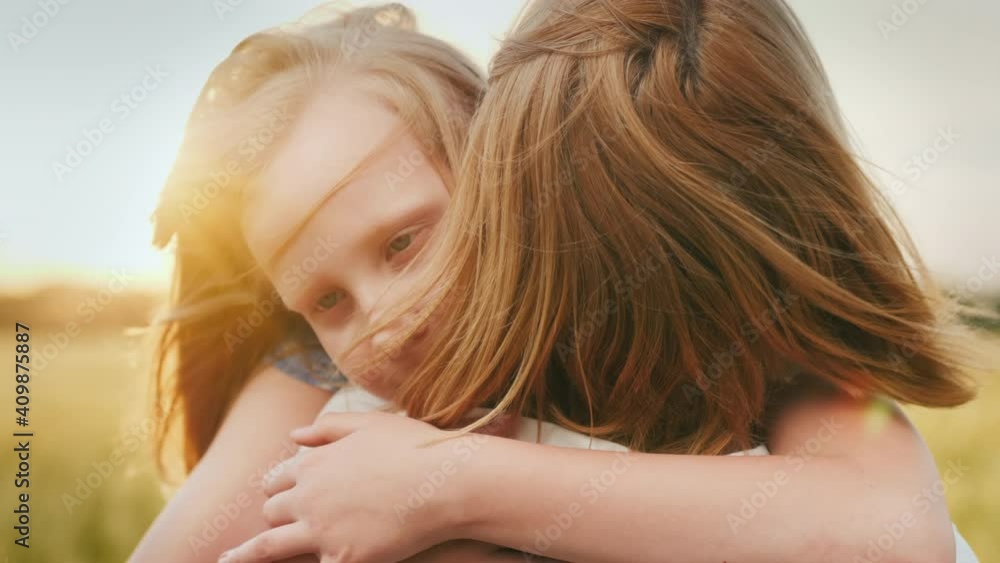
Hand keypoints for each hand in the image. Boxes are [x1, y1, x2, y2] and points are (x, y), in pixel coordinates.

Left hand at [218, 411, 500, 562]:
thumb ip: (328, 428)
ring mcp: (322, 530)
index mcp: (313, 462)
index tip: (279, 495)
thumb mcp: (370, 424)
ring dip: (249, 554)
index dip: (279, 487)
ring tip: (226, 561)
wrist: (445, 481)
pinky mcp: (342, 558)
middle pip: (272, 511)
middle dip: (276, 516)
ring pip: (271, 545)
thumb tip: (295, 434)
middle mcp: (308, 496)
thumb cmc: (414, 446)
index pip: (277, 479)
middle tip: (279, 524)